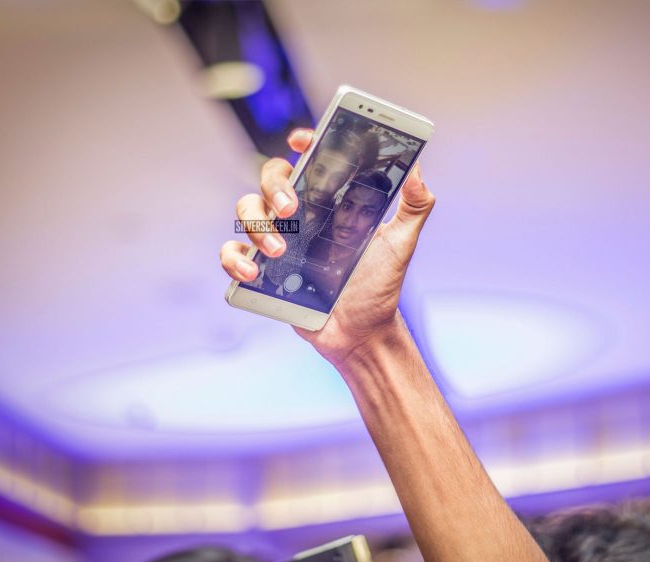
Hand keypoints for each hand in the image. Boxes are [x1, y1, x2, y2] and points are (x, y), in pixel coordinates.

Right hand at [219, 129, 436, 364]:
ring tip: (281, 250)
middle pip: (272, 178)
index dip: (302, 144)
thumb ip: (415, 206)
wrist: (362, 333)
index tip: (300, 140)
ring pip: (247, 210)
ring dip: (257, 225)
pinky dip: (234, 258)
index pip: (310, 161)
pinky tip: (252, 271)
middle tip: (292, 209)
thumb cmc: (380, 286)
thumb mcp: (401, 244)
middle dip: (275, 187)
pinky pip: (232, 254)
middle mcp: (302, 216)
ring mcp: (280, 241)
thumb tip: (418, 170)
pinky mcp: (264, 271)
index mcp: (331, 202)